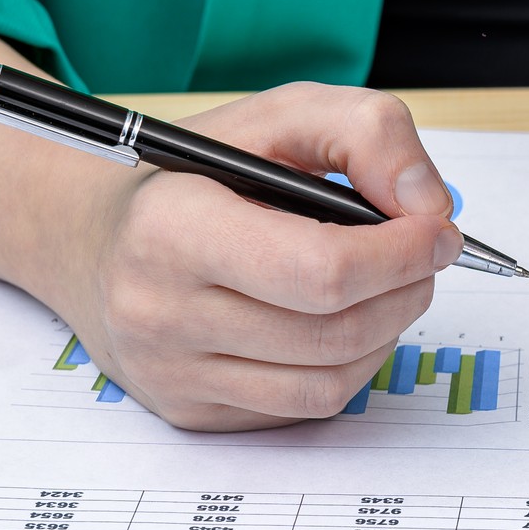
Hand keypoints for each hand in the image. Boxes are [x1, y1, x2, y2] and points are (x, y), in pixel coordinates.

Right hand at [28, 82, 459, 430]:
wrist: (90, 237)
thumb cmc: (196, 175)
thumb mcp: (277, 117)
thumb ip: (367, 133)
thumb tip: (429, 206)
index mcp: (172, 228)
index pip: (322, 271)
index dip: (402, 255)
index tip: (438, 231)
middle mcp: (160, 311)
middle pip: (336, 331)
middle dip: (407, 290)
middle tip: (424, 257)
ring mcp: (173, 373)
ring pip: (331, 381)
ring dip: (388, 333)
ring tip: (389, 287)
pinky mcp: (192, 412)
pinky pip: (306, 407)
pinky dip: (351, 367)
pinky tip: (345, 325)